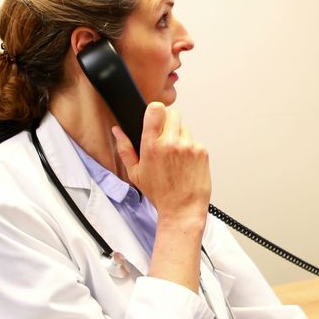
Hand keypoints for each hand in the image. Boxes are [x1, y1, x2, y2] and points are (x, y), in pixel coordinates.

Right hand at [112, 102, 210, 289]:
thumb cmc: (159, 193)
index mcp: (151, 145)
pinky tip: (185, 164)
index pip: (156, 109)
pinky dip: (191, 148)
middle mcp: (171, 143)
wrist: (182, 209)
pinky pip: (195, 141)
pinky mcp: (201, 151)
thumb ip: (125, 148)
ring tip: (175, 156)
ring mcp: (188, 146)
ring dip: (180, 136)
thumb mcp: (135, 173)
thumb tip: (117, 130)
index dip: (156, 110)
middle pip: (173, 114)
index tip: (155, 117)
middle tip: (166, 138)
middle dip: (169, 122)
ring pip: (185, 128)